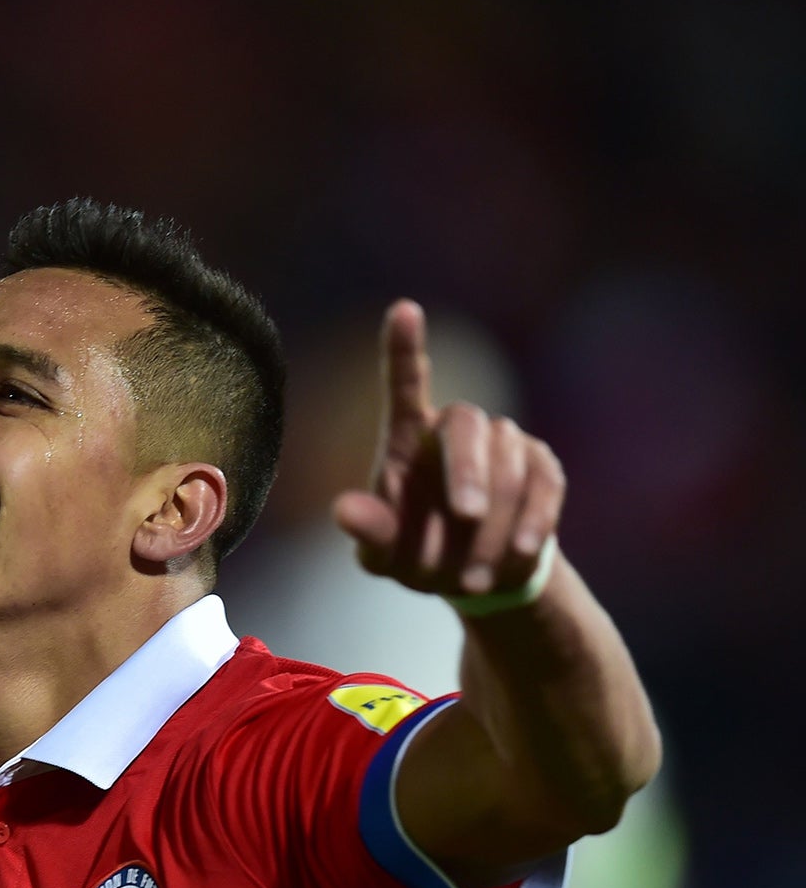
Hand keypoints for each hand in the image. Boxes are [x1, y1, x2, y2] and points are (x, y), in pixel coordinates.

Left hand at [332, 301, 563, 598]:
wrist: (476, 577)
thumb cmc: (417, 556)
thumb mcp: (384, 555)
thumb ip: (369, 532)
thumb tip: (343, 510)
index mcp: (406, 438)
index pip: (404, 385)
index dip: (404, 349)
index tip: (404, 310)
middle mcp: (454, 430)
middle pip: (466, 421)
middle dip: (469, 469)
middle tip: (465, 514)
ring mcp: (503, 443)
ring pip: (508, 458)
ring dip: (495, 517)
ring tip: (472, 575)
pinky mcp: (542, 467)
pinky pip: (545, 482)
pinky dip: (534, 518)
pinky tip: (519, 550)